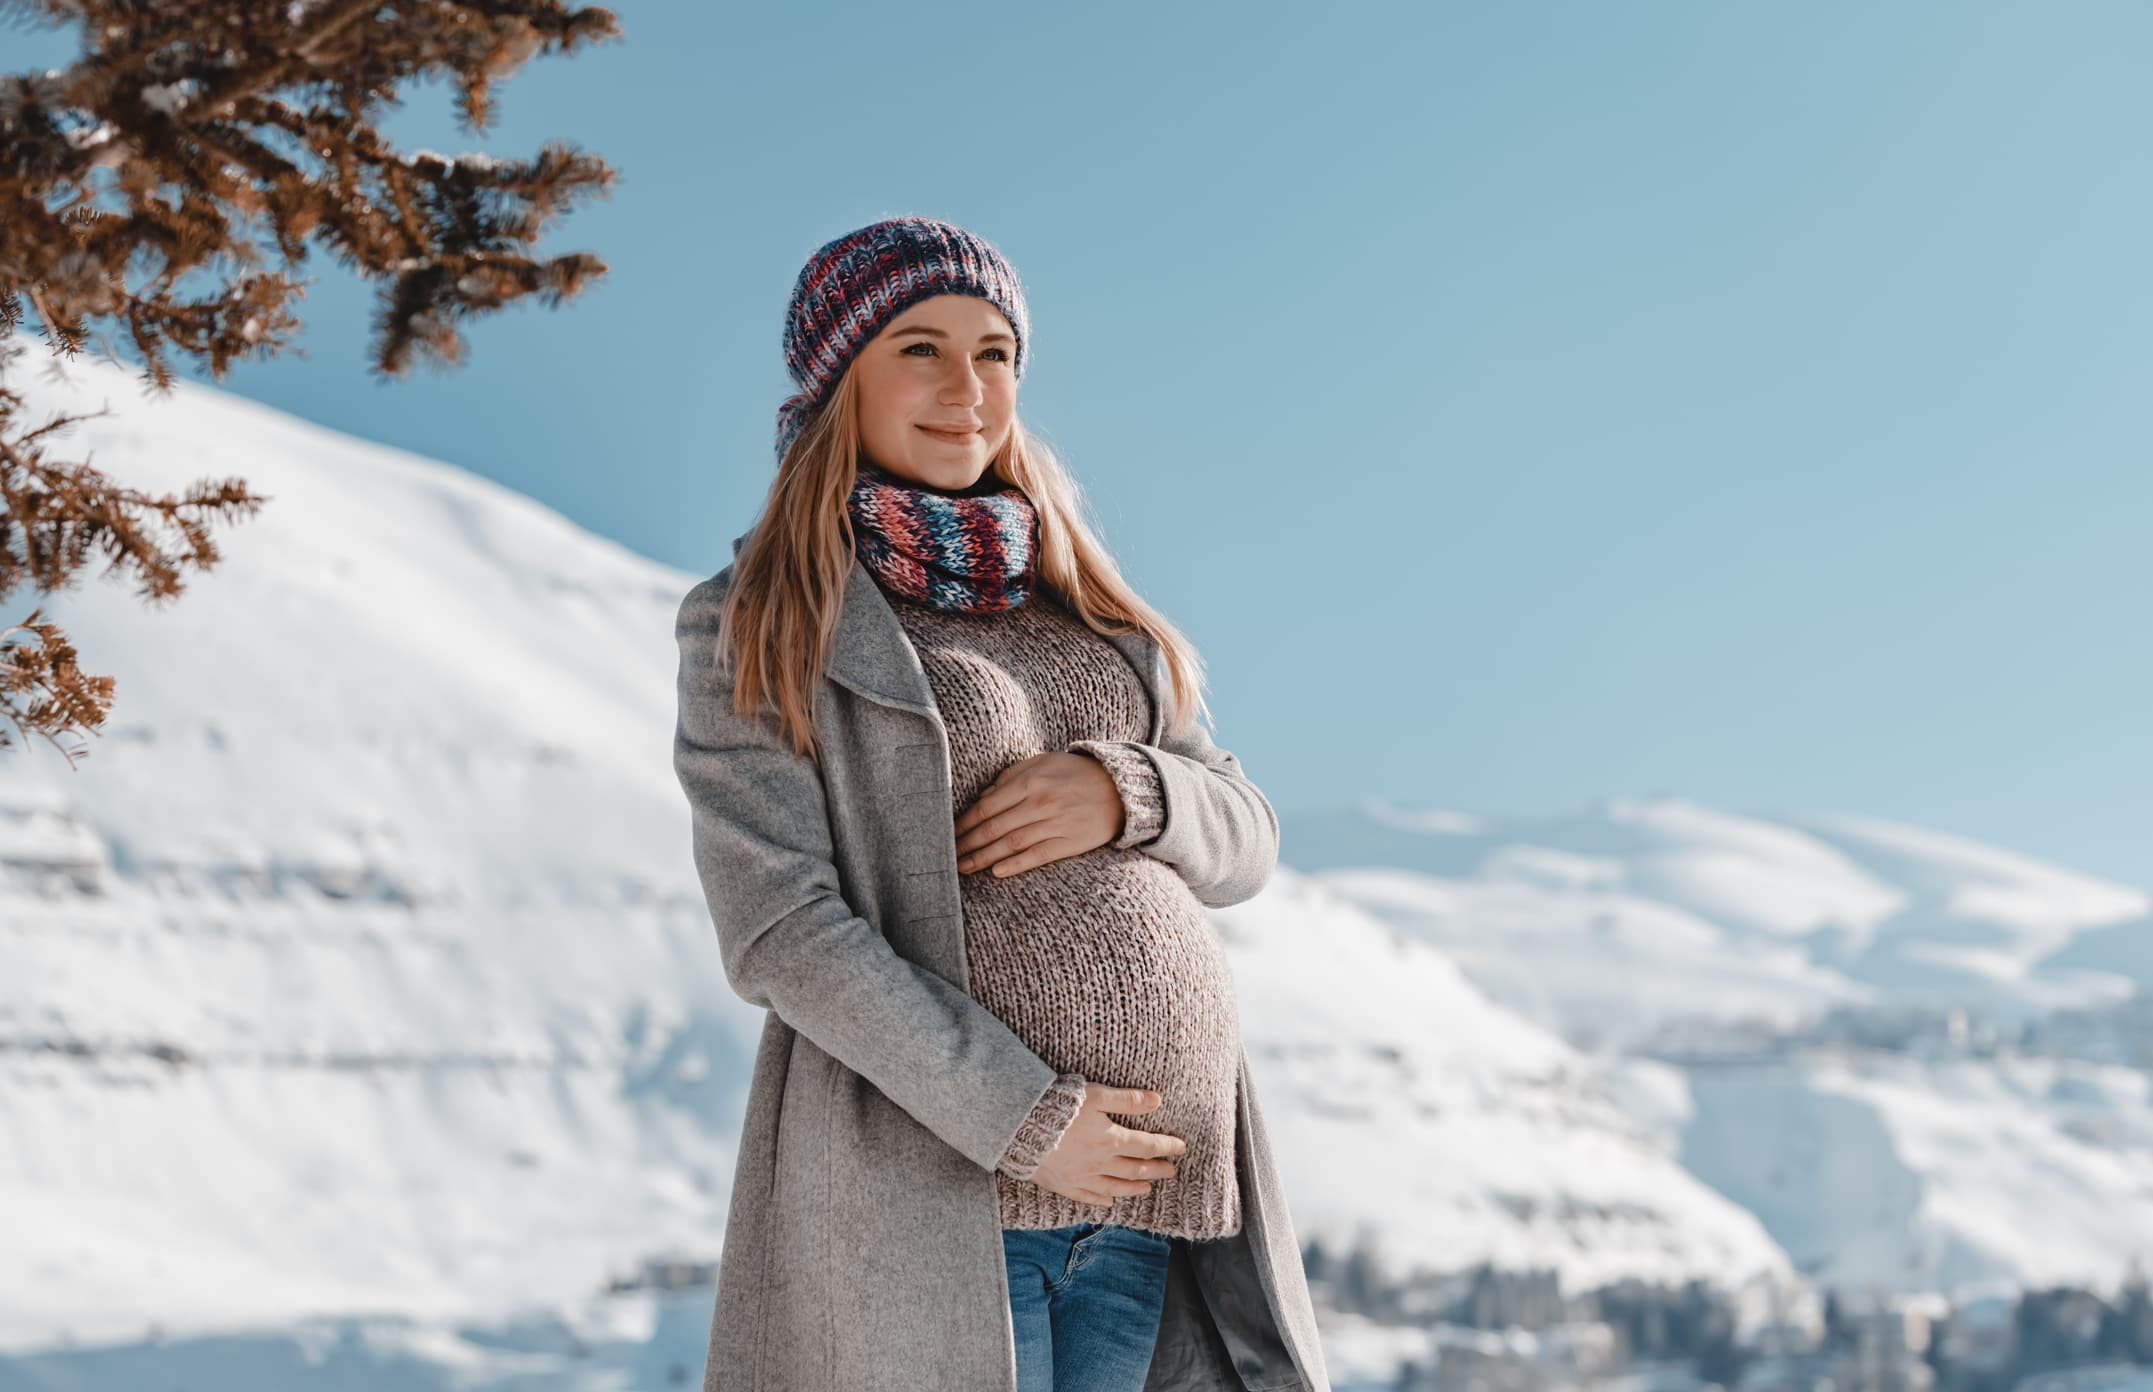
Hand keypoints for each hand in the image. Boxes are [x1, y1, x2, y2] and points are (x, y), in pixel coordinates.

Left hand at [955, 751, 1122, 878]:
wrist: (1120, 788)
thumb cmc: (1075, 773)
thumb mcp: (1042, 763)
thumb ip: (1010, 776)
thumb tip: (982, 798)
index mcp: (1030, 781)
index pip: (987, 807)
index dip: (965, 823)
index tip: (950, 834)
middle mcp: (1041, 803)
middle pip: (995, 828)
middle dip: (968, 844)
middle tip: (950, 856)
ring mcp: (1056, 824)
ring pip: (1011, 845)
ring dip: (984, 858)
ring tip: (965, 868)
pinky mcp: (1070, 843)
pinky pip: (1037, 856)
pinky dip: (1015, 865)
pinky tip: (996, 872)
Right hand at [1030, 1084, 1186, 1206]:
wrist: (1020, 1127)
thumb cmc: (1059, 1106)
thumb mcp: (1096, 1095)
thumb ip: (1127, 1100)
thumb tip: (1157, 1100)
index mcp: (1110, 1140)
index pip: (1146, 1146)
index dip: (1166, 1147)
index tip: (1181, 1148)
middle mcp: (1099, 1163)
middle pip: (1134, 1169)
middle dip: (1156, 1169)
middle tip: (1171, 1171)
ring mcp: (1081, 1177)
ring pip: (1114, 1187)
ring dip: (1134, 1188)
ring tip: (1148, 1188)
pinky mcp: (1062, 1184)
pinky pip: (1086, 1197)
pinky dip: (1101, 1201)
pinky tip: (1110, 1203)